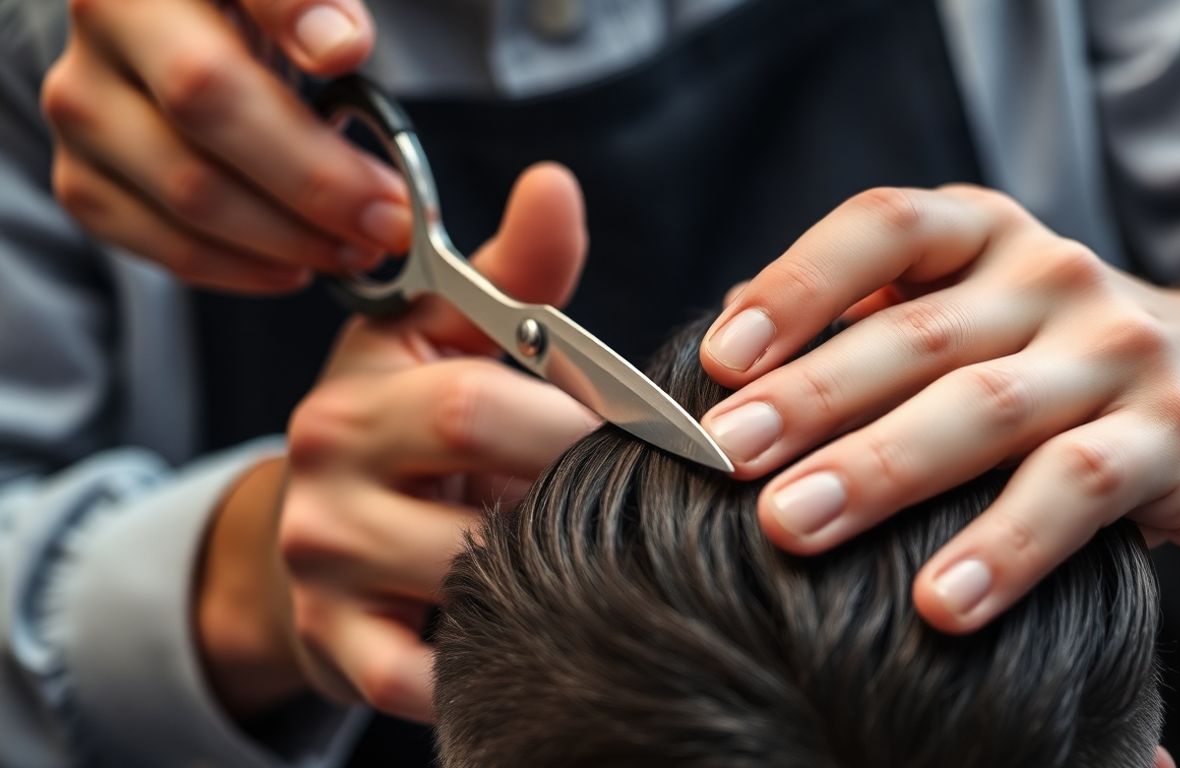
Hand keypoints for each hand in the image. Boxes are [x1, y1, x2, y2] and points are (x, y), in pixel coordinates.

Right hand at [41, 0, 403, 291]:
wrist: (193, 38)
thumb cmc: (259, 13)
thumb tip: (337, 47)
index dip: (290, 16)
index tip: (347, 57)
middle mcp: (104, 24)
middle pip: (207, 105)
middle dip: (316, 177)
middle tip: (391, 218)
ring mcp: (82, 105)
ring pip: (188, 192)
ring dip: (291, 237)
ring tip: (358, 248)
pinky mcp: (83, 176)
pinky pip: (162, 244)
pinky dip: (242, 268)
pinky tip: (296, 266)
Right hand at [196, 165, 599, 720]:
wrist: (318, 542)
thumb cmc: (407, 427)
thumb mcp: (444, 337)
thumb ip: (512, 275)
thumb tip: (556, 183)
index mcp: (359, 392)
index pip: (473, 406)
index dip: (580, 425)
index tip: (663, 441)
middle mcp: (324, 476)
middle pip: (477, 501)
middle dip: (575, 505)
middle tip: (636, 506)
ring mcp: (324, 571)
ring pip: (467, 589)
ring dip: (551, 580)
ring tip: (599, 561)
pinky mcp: (337, 653)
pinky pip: (427, 681)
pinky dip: (492, 662)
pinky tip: (541, 631)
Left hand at [699, 185, 1179, 632]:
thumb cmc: (1044, 356)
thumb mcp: (962, 310)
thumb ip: (858, 319)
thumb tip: (726, 332)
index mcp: (982, 234)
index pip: (883, 229)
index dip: (797, 287)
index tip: (716, 360)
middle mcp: (1051, 275)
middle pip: (916, 333)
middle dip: (811, 397)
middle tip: (726, 456)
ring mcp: (1118, 351)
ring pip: (986, 408)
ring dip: (883, 469)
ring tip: (794, 524)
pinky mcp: (1178, 434)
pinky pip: (1078, 487)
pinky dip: (1006, 546)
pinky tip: (940, 599)